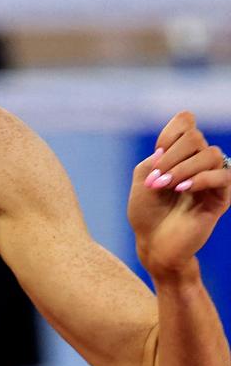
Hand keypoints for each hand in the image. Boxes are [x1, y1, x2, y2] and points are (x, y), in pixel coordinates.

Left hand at [128, 112, 230, 279]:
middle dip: (172, 155)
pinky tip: (181, 189)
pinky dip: (200, 179)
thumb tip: (172, 149)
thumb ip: (155, 160)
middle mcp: (198, 163)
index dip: (171, 132)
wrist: (154, 243)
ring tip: (166, 185)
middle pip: (196, 137)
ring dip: (184, 168)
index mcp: (180, 154)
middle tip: (157, 178)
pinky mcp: (220, 198)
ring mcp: (211, 180)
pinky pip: (223, 177)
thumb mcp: (142, 178)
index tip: (157, 152)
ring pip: (211, 155)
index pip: (187, 122)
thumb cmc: (146, 211)